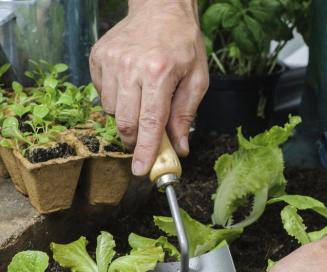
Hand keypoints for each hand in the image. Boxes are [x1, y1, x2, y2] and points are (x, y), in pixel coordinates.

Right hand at [90, 0, 208, 175]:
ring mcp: (110, 61)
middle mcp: (131, 67)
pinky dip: (116, 98)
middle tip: (145, 141)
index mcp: (159, 72)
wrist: (161, 8)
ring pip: (110, 110)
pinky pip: (101, 93)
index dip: (145, 150)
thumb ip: (186, 115)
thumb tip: (180, 148)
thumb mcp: (198, 80)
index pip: (150, 122)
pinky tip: (131, 85)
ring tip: (143, 99)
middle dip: (134, 139)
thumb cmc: (183, 44)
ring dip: (126, 116)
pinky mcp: (98, 57)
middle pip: (125, 121)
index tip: (141, 170)